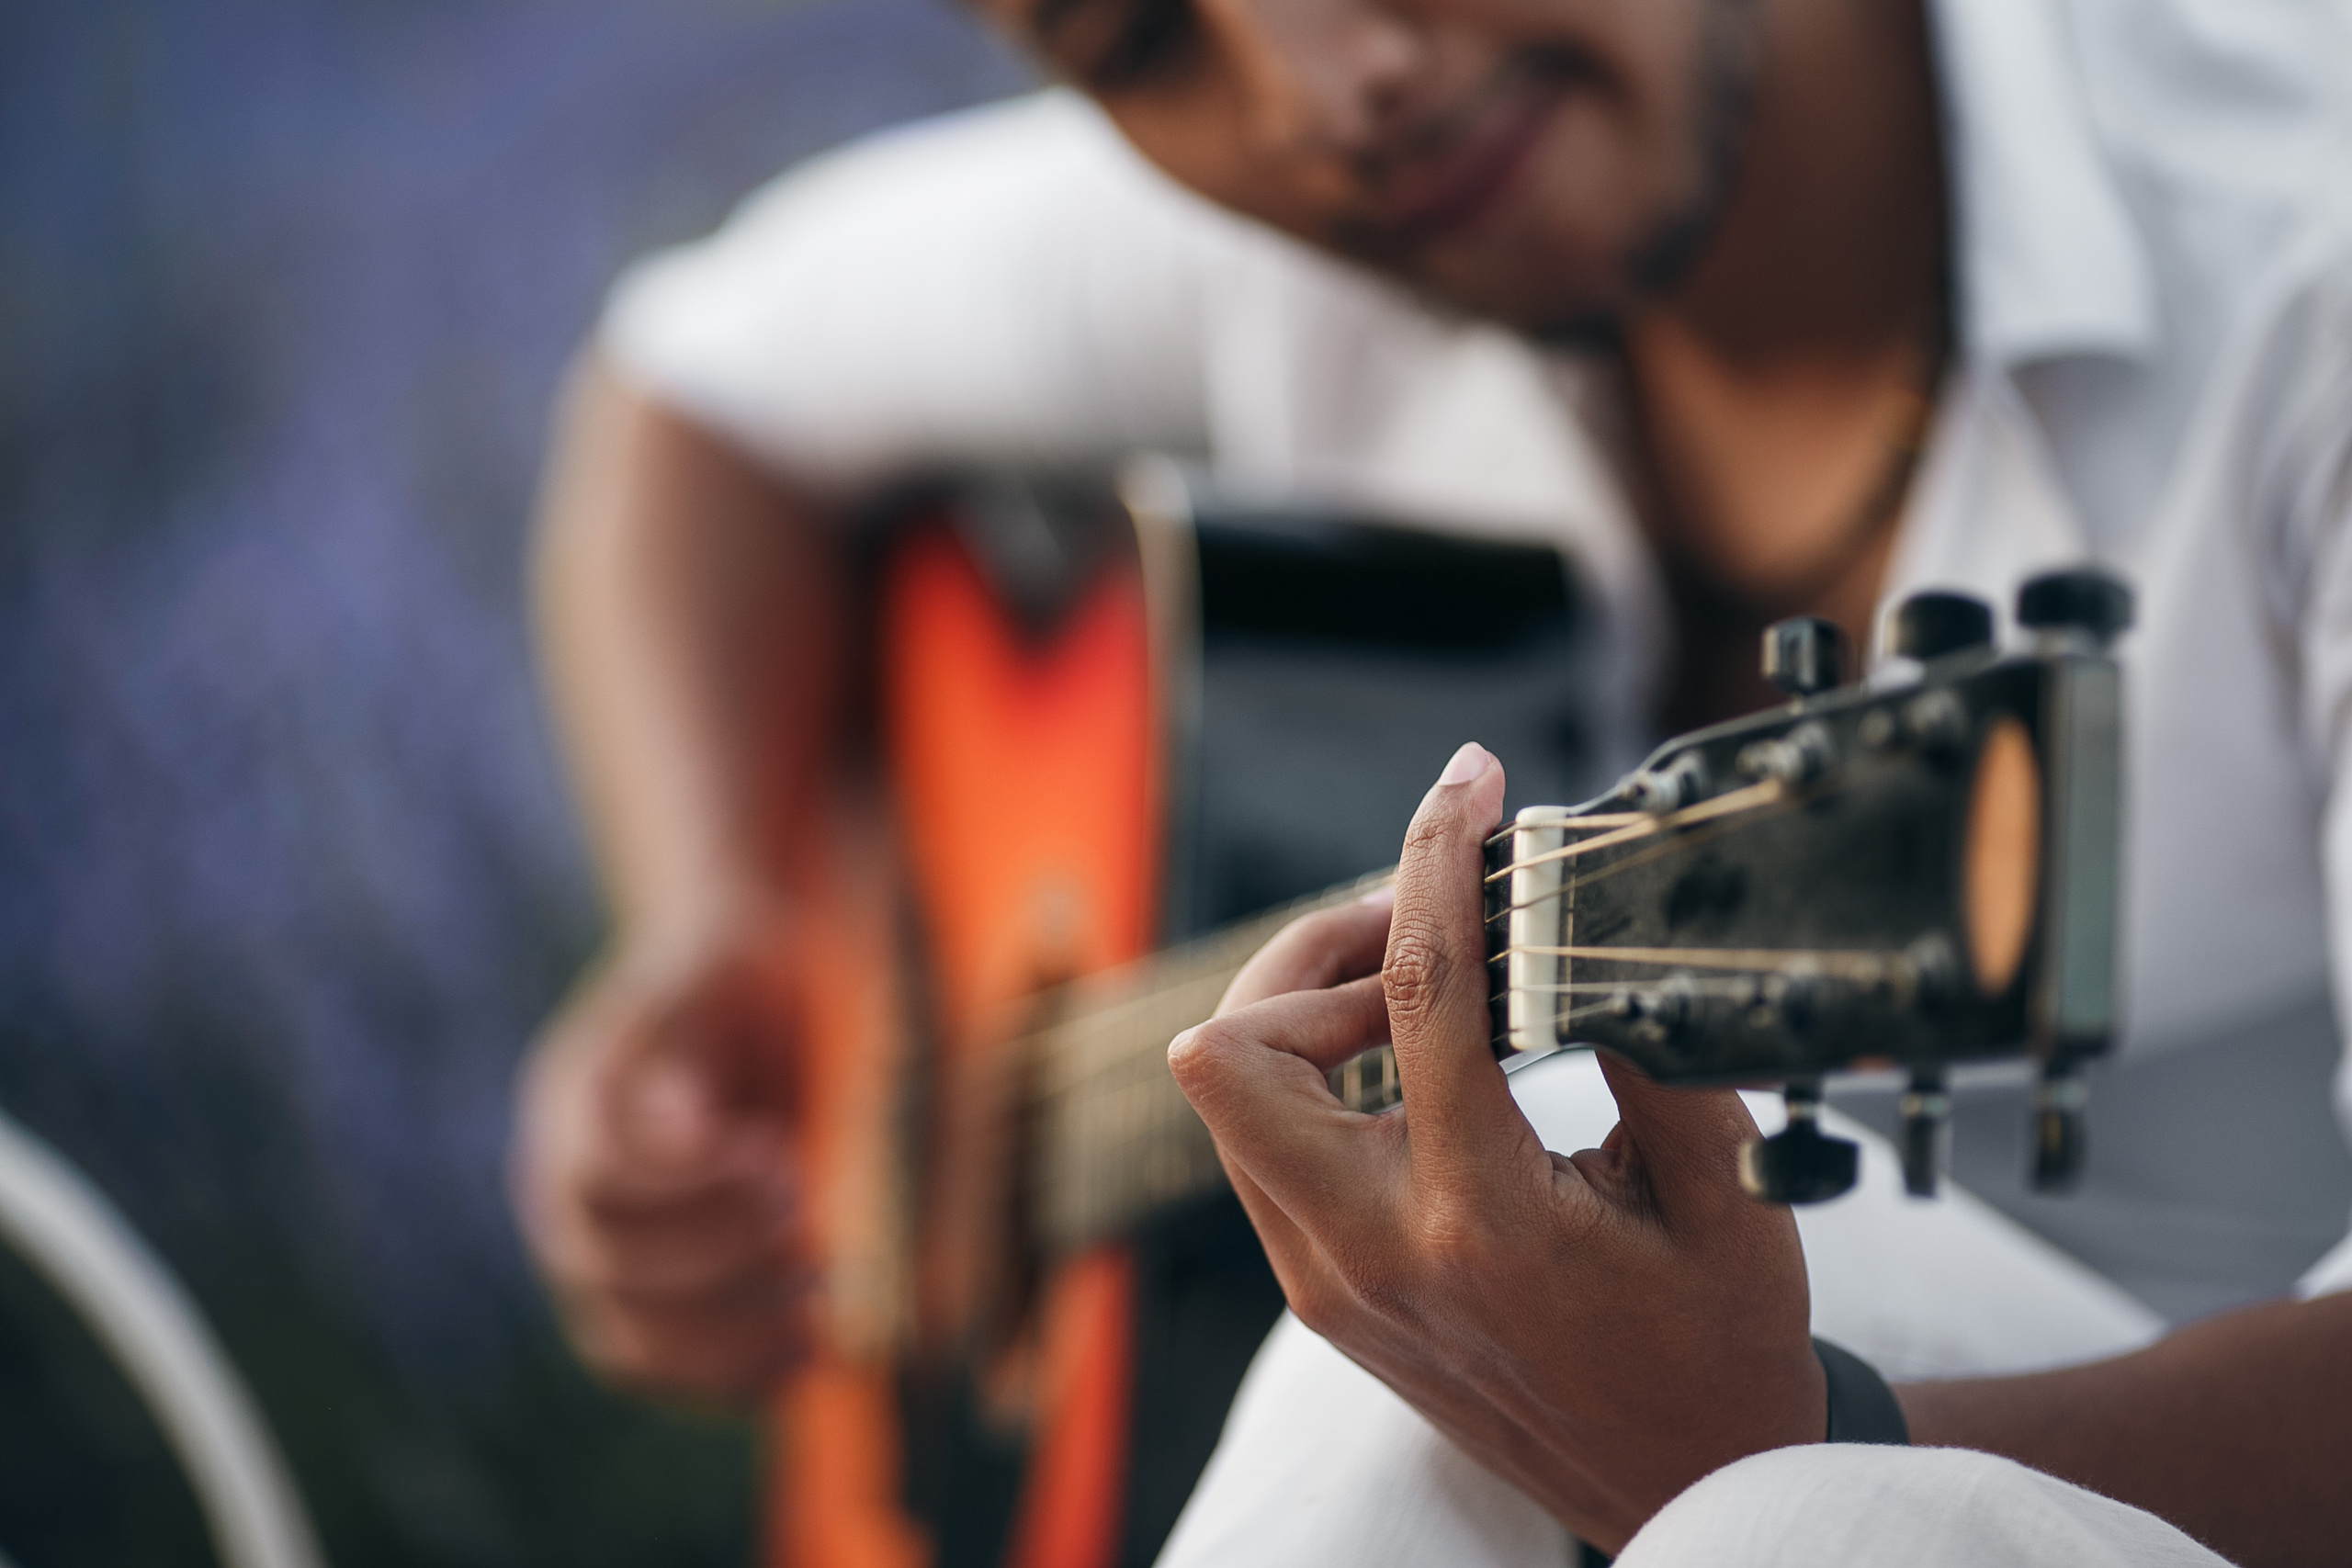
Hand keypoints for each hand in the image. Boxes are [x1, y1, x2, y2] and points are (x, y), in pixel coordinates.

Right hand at [511, 899, 809, 1402]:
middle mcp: (558, 1170)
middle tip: (815, 1243)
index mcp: (582, 1085)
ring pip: (618, 1335)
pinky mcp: (628, 1291)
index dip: (686, 1192)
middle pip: (600, 1264)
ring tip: (821, 1316)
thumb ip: (731, 1037)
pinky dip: (723, 1381)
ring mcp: (585, 1241)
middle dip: (715, 1269)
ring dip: (722, 1343)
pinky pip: (650, 1367)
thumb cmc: (760, 971)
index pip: (598, 1173)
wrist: (739, 980)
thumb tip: (720, 1152)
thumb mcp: (752, 967)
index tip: (778, 1160)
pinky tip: (807, 1359)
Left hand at [1168, 743, 1822, 1554]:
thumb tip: (1584, 931)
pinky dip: (1313, 1077)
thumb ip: (1661, 1056)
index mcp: (1477, 1219)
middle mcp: (1369, 1253)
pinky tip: (1408, 1056)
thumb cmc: (1719, 1349)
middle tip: (1426, 930)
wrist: (1691, 1489)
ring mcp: (1328, 1281)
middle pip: (1232, 1052)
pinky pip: (1263, 1149)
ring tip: (1418, 983)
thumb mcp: (1732, 1198)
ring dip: (1304, 1012)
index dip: (1439, 858)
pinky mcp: (1323, 1294)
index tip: (1468, 783)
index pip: (1416, 994)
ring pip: (1228, 1099)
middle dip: (1313, 955)